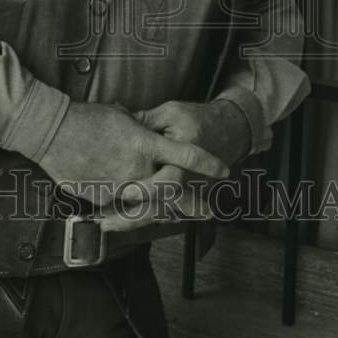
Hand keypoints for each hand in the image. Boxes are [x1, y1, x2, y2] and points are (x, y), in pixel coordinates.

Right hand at [36, 101, 228, 207]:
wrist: (52, 130)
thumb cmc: (86, 117)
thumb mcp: (121, 116)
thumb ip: (139, 129)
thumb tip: (147, 131)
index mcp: (145, 143)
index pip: (187, 155)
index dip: (208, 163)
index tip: (224, 170)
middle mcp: (137, 168)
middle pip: (173, 192)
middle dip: (194, 203)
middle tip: (208, 209)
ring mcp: (120, 186)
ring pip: (149, 205)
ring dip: (164, 210)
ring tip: (178, 216)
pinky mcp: (102, 198)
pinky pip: (121, 207)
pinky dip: (127, 210)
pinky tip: (131, 214)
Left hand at [97, 99, 250, 232]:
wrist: (230, 130)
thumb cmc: (197, 119)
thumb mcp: (171, 113)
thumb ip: (144, 121)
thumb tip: (116, 122)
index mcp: (188, 157)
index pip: (170, 180)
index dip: (148, 189)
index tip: (126, 193)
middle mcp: (192, 180)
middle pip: (163, 206)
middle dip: (135, 216)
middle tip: (106, 220)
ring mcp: (193, 193)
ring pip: (162, 215)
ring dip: (135, 221)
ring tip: (106, 224)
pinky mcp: (189, 199)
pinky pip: (166, 213)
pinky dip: (145, 217)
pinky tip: (121, 220)